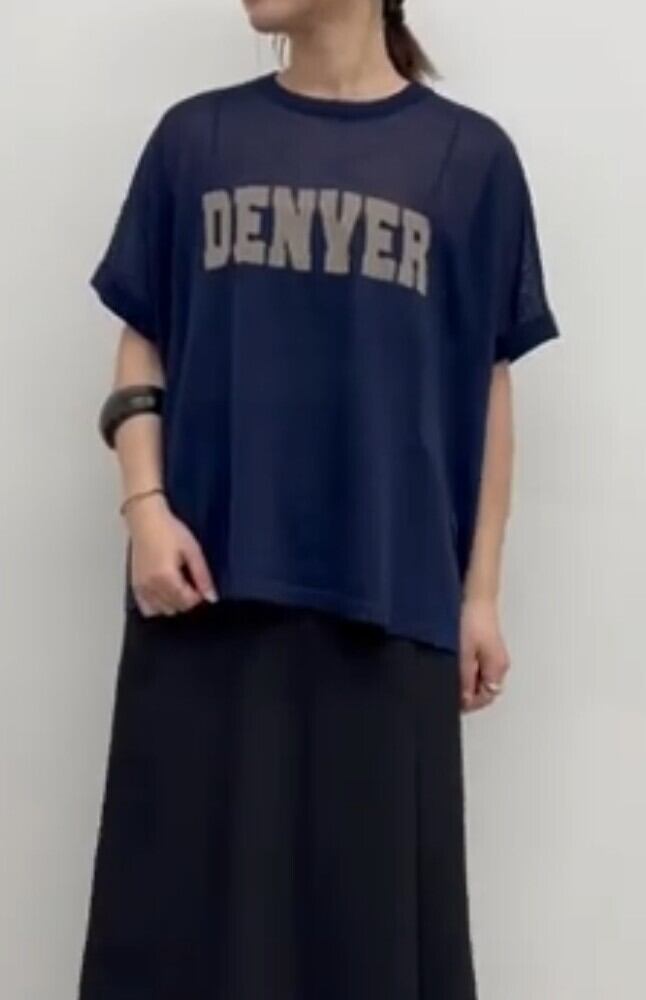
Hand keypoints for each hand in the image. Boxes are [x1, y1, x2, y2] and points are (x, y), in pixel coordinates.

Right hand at [124, 493, 218, 616]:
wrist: (146, 519)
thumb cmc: (168, 530)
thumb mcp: (193, 550)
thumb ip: (202, 576)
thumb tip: (211, 597)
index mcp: (166, 577)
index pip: (187, 602)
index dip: (199, 596)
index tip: (200, 584)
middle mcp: (151, 586)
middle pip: (176, 608)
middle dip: (187, 599)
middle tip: (190, 581)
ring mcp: (141, 587)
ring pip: (162, 611)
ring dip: (173, 603)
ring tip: (177, 584)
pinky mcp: (135, 585)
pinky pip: (147, 608)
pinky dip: (157, 605)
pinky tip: (164, 591)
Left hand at [459, 597, 509, 712]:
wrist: (475, 596)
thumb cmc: (472, 619)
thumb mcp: (463, 653)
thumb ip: (464, 679)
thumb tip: (464, 700)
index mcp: (497, 668)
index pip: (485, 698)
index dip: (467, 703)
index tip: (452, 700)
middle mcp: (499, 664)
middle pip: (484, 690)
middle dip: (467, 692)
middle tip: (451, 685)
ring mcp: (495, 655)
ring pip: (481, 678)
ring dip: (466, 679)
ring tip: (454, 668)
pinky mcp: (488, 647)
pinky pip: (479, 666)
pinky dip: (468, 667)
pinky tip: (458, 658)